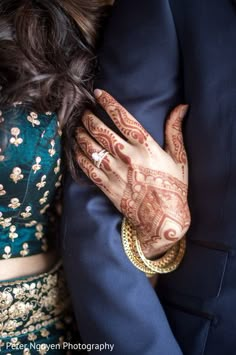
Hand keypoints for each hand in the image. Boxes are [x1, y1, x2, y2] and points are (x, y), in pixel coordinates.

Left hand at [76, 90, 189, 257]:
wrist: (163, 218)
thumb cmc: (174, 187)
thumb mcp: (179, 157)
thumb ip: (175, 131)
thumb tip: (181, 107)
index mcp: (146, 148)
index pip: (124, 119)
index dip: (110, 104)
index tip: (99, 94)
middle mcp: (128, 158)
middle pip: (103, 132)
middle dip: (89, 119)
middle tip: (83, 113)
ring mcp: (116, 173)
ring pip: (92, 149)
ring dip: (81, 137)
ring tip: (76, 129)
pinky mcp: (108, 187)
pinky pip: (89, 170)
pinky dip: (80, 158)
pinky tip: (76, 150)